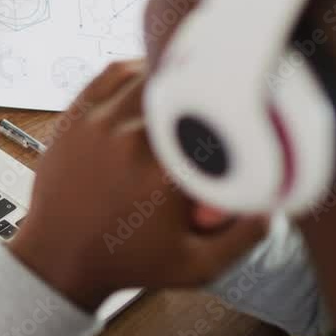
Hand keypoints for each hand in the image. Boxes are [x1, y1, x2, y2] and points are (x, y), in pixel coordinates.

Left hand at [10, 60, 267, 310]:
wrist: (59, 257)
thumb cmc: (126, 262)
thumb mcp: (197, 265)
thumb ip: (246, 235)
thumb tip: (276, 194)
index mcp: (164, 173)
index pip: (217, 118)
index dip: (236, 111)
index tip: (246, 115)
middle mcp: (129, 140)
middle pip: (186, 87)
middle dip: (206, 93)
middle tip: (219, 100)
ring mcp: (98, 123)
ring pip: (149, 74)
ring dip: (174, 78)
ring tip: (190, 90)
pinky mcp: (76, 116)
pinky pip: (113, 73)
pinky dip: (137, 69)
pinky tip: (153, 80)